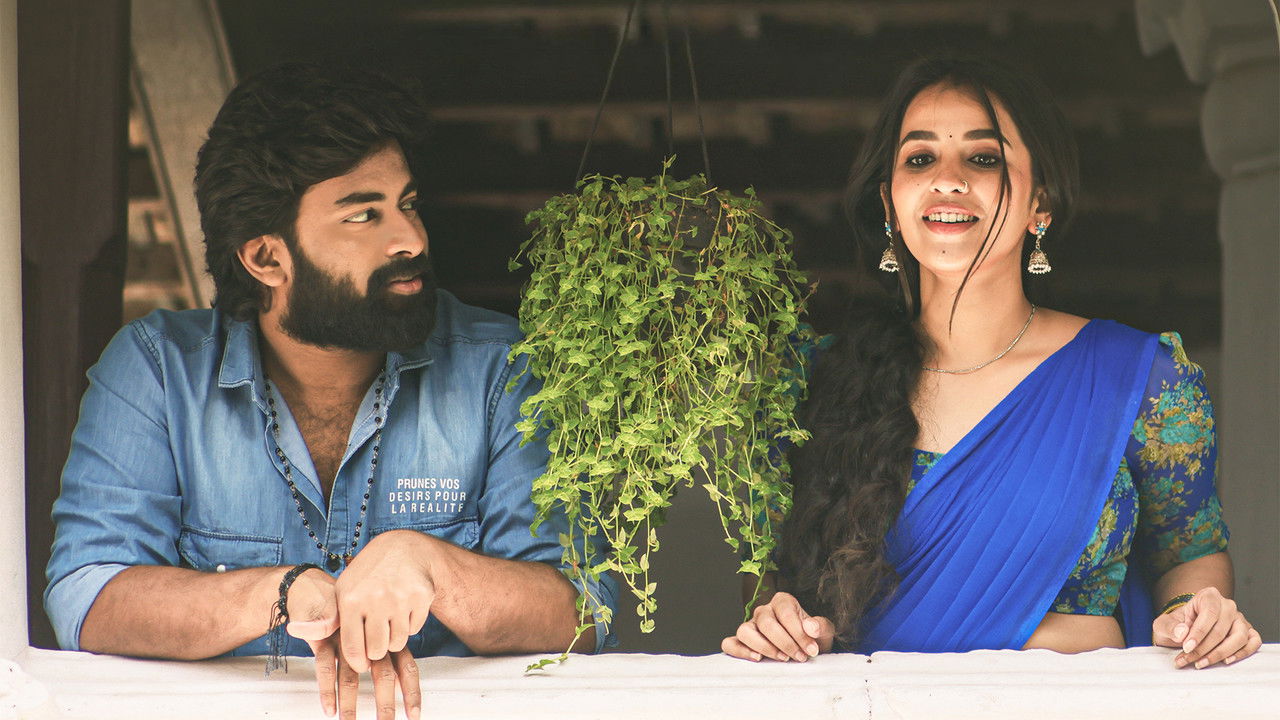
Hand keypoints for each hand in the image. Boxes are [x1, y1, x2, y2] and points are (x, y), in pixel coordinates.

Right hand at [297, 630, 421, 719]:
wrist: (317, 590)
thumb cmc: (352, 618)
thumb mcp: (373, 637)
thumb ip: (389, 658)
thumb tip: (403, 686)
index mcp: (388, 640)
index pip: (406, 667)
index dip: (411, 692)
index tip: (414, 715)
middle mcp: (370, 640)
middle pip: (382, 675)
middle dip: (385, 703)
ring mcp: (347, 639)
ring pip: (352, 676)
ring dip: (350, 703)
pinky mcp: (324, 640)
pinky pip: (326, 667)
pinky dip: (327, 690)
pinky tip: (329, 709)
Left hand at [336, 531, 434, 671]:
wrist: (404, 548)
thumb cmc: (369, 574)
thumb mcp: (344, 589)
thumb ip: (326, 617)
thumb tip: (294, 630)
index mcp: (351, 599)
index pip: (353, 649)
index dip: (359, 662)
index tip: (362, 663)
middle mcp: (375, 598)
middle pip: (378, 650)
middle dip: (377, 650)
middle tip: (377, 639)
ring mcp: (400, 597)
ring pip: (398, 642)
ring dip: (394, 638)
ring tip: (389, 622)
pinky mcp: (421, 596)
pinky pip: (414, 629)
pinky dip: (409, 625)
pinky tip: (404, 609)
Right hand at [721, 591, 834, 661]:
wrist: (805, 652)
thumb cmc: (812, 639)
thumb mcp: (823, 632)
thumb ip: (819, 626)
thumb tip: (811, 628)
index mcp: (782, 602)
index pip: (785, 612)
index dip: (798, 632)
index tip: (811, 649)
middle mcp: (763, 611)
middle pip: (766, 622)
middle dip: (784, 642)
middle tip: (799, 657)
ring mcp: (750, 626)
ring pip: (744, 631)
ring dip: (763, 646)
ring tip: (782, 658)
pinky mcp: (741, 642)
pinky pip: (729, 643)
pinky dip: (740, 651)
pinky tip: (757, 659)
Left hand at [1152, 586, 1261, 668]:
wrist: (1183, 634)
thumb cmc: (1175, 627)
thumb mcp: (1163, 625)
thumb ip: (1169, 627)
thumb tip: (1182, 633)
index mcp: (1208, 596)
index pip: (1209, 613)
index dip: (1198, 633)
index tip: (1186, 647)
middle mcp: (1227, 606)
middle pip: (1222, 628)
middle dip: (1204, 648)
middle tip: (1188, 659)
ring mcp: (1239, 620)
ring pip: (1240, 637)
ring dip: (1221, 653)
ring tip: (1202, 663)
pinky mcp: (1247, 633)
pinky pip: (1253, 642)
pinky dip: (1243, 652)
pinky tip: (1227, 660)